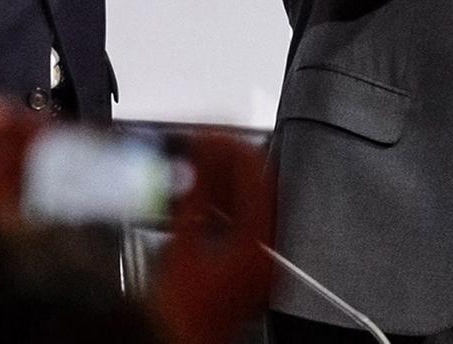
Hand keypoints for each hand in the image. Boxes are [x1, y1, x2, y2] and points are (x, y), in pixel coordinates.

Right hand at [149, 133, 274, 343]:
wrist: (189, 339)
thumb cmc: (188, 311)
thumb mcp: (183, 244)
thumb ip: (192, 198)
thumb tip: (197, 160)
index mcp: (259, 238)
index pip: (256, 171)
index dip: (232, 144)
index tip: (211, 130)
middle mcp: (269, 246)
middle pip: (258, 182)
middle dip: (229, 157)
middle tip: (205, 140)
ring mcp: (263, 256)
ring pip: (253, 199)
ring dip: (226, 177)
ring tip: (201, 159)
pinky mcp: (253, 263)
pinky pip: (247, 217)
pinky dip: (227, 199)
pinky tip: (206, 191)